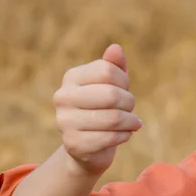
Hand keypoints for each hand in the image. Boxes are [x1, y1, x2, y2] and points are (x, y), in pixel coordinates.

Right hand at [53, 44, 142, 177]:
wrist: (89, 147)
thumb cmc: (103, 110)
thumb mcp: (111, 86)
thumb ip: (114, 66)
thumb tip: (115, 48)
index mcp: (71, 77)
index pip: (108, 71)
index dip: (124, 81)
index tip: (125, 90)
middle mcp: (62, 97)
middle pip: (112, 95)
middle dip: (129, 103)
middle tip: (131, 110)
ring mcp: (65, 122)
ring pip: (114, 118)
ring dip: (131, 122)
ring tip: (132, 124)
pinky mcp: (73, 144)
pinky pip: (111, 138)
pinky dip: (125, 136)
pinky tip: (124, 135)